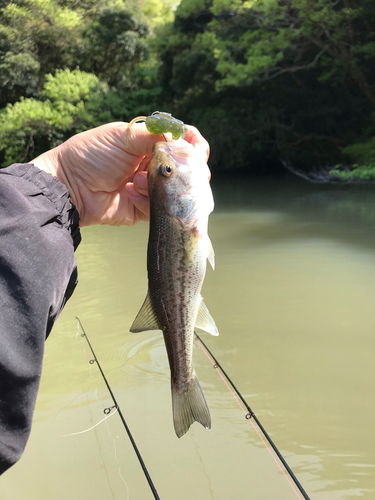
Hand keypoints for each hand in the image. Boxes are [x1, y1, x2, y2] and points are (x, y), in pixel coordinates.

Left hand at [31, 122, 209, 226]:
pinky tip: (129, 193)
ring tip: (137, 180)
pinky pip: (161, 207)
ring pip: (177, 189)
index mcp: (147, 144)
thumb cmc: (92, 156)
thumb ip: (155, 134)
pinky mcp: (145, 210)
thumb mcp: (123, 136)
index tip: (198, 146)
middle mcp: (152, 165)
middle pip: (186, 168)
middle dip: (187, 168)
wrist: (71, 187)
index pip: (181, 142)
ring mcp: (150, 188)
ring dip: (160, 183)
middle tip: (179, 169)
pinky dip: (147, 199)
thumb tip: (182, 138)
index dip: (194, 144)